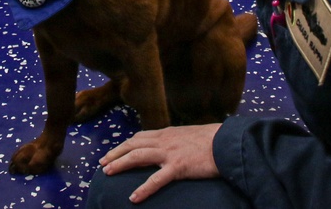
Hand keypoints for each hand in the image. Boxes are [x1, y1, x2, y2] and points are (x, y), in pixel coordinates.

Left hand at [99, 124, 221, 203]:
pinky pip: (156, 180)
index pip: (140, 136)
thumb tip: (174, 144)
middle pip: (133, 144)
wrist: (228, 142)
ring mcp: (170, 153)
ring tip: (107, 172)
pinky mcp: (178, 167)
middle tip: (102, 163)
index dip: (125, 144)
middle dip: (115, 153)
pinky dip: (143, 189)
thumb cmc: (213, 140)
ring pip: (137, 156)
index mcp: (168, 133)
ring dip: (120, 164)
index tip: (115, 151)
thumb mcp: (191, 135)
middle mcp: (165, 140)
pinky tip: (134, 197)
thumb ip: (178, 139)